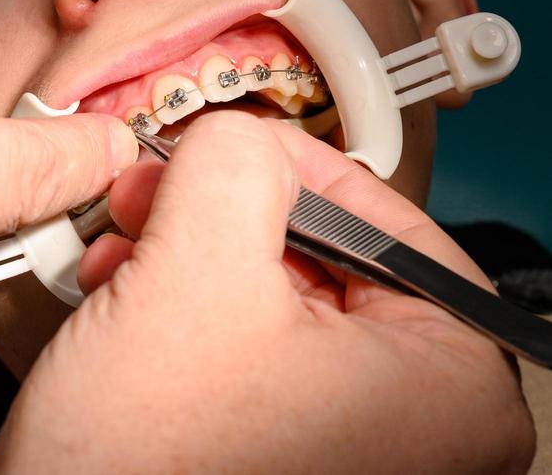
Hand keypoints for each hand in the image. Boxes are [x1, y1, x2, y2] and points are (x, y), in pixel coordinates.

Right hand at [0, 113, 534, 473]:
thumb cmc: (150, 472)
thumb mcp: (195, 267)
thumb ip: (231, 159)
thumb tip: (237, 133)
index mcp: (449, 384)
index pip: (383, 216)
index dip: (282, 166)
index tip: (213, 152)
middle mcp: (422, 426)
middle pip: (319, 253)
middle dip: (216, 214)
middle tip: (151, 199)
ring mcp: (354, 447)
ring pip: (271, 293)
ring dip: (186, 254)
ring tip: (122, 255)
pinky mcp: (288, 454)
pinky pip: (247, 346)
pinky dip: (183, 308)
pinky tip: (127, 302)